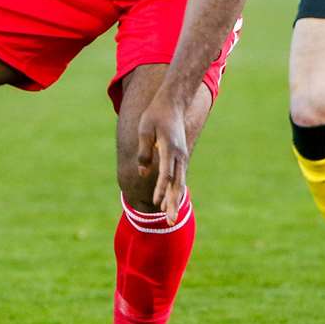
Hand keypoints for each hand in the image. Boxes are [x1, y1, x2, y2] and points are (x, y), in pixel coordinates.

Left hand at [135, 94, 189, 223]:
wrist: (173, 102)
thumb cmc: (156, 115)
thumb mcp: (145, 129)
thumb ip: (144, 152)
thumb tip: (143, 173)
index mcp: (169, 148)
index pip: (166, 173)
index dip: (161, 189)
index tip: (156, 202)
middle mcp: (179, 155)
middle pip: (176, 183)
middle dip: (172, 203)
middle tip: (170, 221)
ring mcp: (181, 157)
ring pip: (179, 183)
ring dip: (174, 200)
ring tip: (171, 219)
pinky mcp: (180, 157)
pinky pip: (178, 178)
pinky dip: (175, 191)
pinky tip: (170, 203)